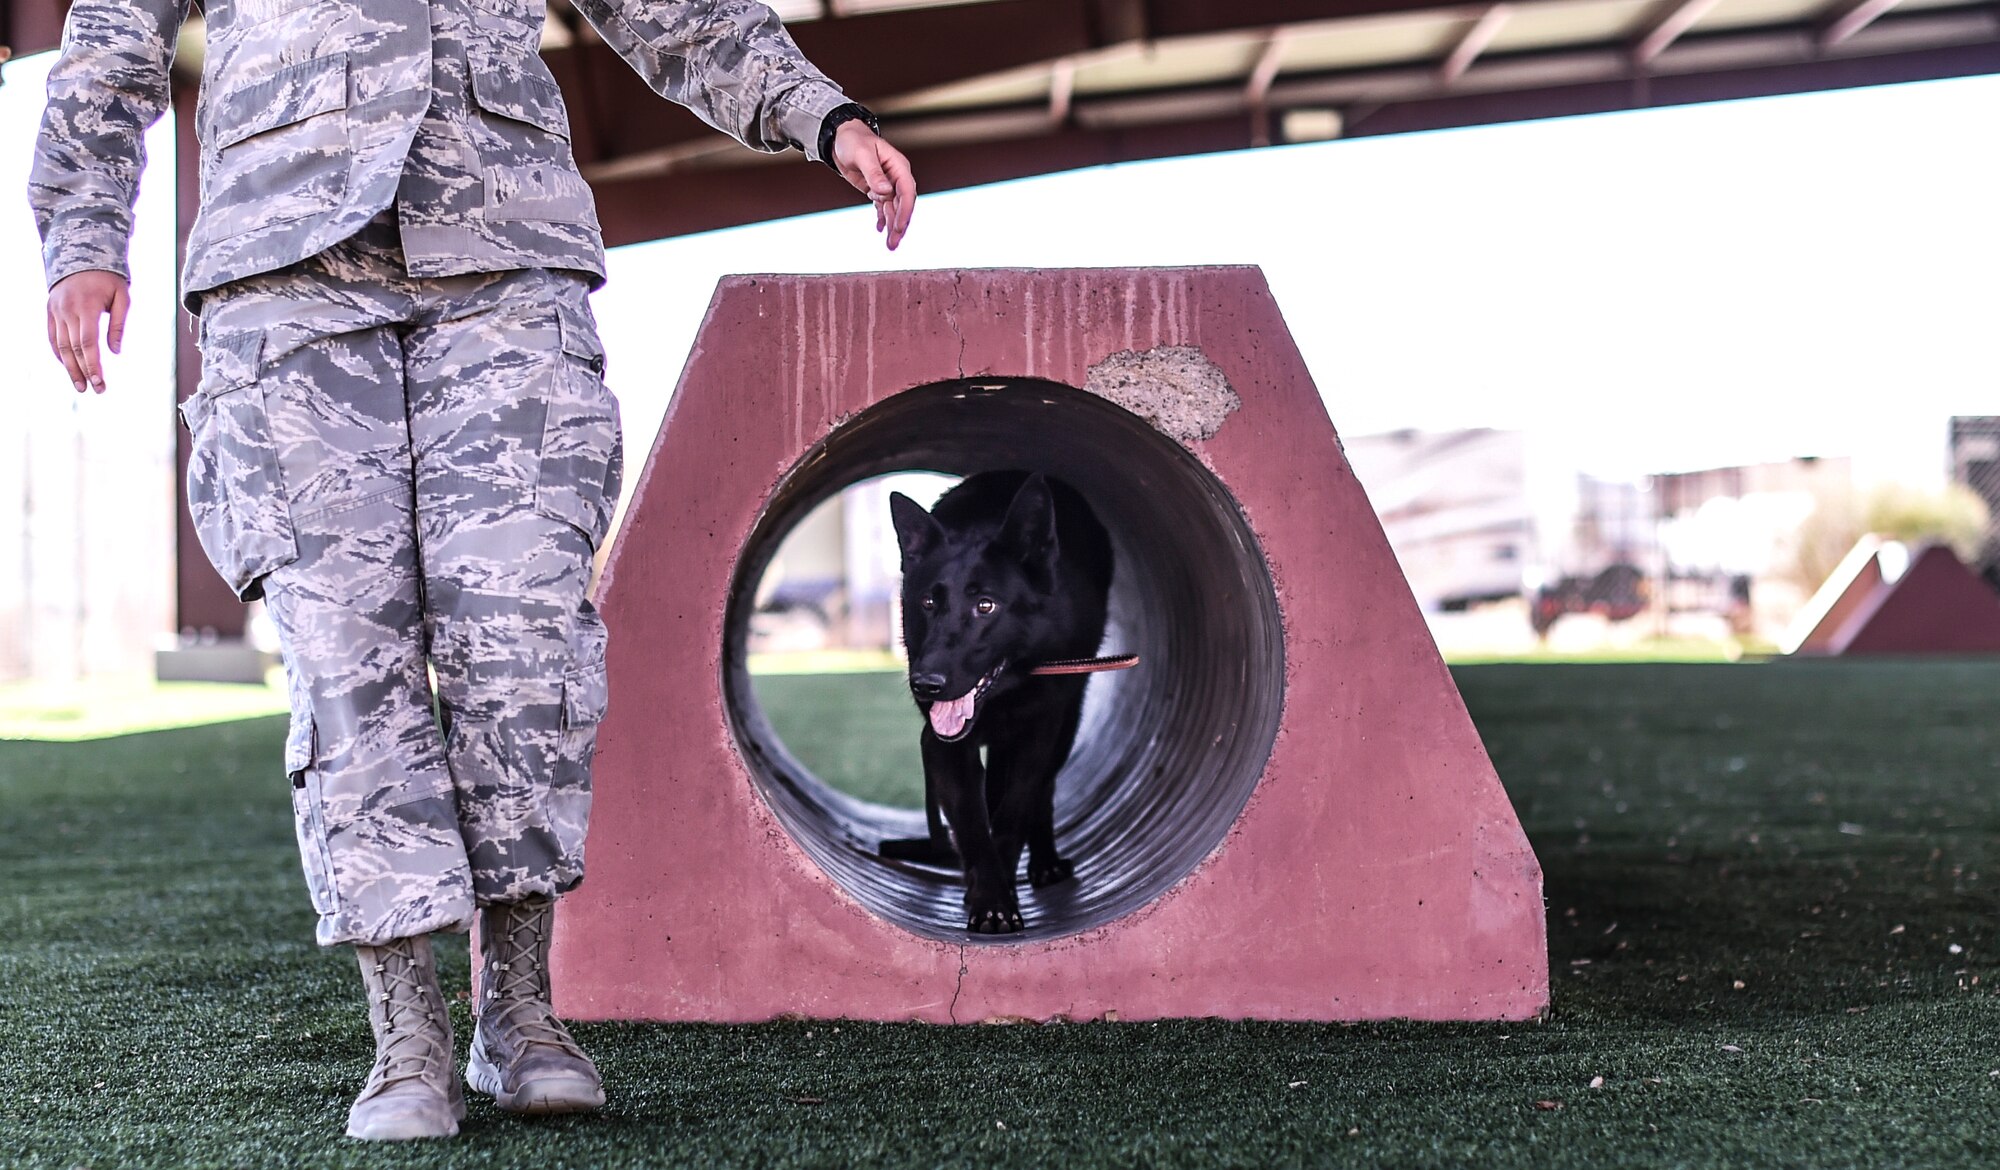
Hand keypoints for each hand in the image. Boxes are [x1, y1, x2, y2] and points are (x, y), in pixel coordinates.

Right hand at [46, 270, 130, 393]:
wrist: (81, 254)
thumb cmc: (109, 278)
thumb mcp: (122, 297)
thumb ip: (119, 324)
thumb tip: (115, 352)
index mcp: (87, 307)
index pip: (88, 343)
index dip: (93, 365)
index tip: (100, 383)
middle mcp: (67, 310)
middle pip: (74, 348)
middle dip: (83, 371)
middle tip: (95, 390)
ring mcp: (55, 310)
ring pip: (61, 345)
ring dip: (69, 367)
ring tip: (80, 385)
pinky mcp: (50, 311)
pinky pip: (53, 336)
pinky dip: (60, 353)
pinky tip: (68, 367)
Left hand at [831, 121, 915, 249]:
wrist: (841, 138)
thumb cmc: (853, 140)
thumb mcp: (862, 154)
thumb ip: (874, 172)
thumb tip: (885, 191)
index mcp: (898, 166)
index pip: (907, 191)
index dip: (905, 210)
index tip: (899, 226)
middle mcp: (896, 177)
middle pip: (903, 204)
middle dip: (900, 225)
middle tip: (894, 243)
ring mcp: (887, 185)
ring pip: (893, 209)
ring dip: (892, 227)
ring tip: (890, 245)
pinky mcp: (876, 189)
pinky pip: (882, 207)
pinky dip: (882, 219)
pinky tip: (879, 230)